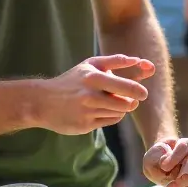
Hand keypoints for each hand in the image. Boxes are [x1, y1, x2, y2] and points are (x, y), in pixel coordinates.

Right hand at [35, 54, 153, 135]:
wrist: (44, 101)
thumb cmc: (73, 80)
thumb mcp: (90, 65)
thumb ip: (116, 61)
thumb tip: (139, 60)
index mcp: (93, 77)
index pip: (125, 86)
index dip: (138, 90)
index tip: (143, 93)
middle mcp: (90, 95)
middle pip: (126, 103)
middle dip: (134, 101)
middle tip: (136, 98)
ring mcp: (87, 112)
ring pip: (119, 113)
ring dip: (122, 108)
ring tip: (114, 101)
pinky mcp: (85, 126)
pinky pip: (109, 121)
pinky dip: (112, 115)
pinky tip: (103, 109)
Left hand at [143, 137, 187, 186]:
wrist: (167, 165)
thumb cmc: (159, 161)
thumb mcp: (150, 159)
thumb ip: (154, 160)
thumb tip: (165, 164)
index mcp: (184, 143)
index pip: (183, 147)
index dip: (174, 158)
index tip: (164, 167)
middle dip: (183, 178)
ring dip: (186, 186)